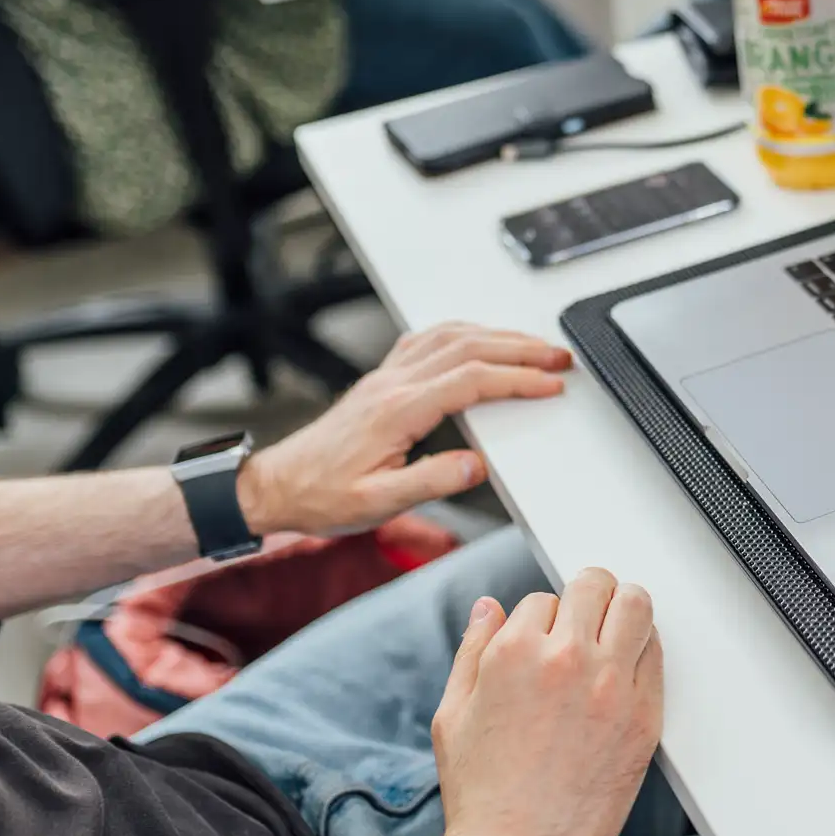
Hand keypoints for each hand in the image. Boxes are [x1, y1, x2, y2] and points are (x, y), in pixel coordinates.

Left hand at [239, 323, 572, 537]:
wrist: (277, 487)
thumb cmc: (322, 497)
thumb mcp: (378, 504)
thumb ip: (431, 482)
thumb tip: (476, 466)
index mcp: (397, 411)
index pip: (471, 381)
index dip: (517, 378)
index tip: (549, 384)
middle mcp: (392, 384)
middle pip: (468, 347)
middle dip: (521, 348)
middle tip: (558, 356)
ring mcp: (385, 376)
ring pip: (449, 336)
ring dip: (496, 334)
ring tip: (532, 344)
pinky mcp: (380, 379)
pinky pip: (426, 339)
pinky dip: (462, 331)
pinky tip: (478, 337)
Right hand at [432, 573, 663, 835]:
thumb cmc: (482, 795)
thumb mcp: (453, 715)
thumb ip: (474, 651)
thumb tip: (489, 609)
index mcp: (515, 653)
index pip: (543, 598)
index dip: (541, 620)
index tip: (544, 642)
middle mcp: (568, 660)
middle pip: (596, 584)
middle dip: (588, 597)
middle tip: (586, 620)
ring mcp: (612, 687)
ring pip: (638, 606)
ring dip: (625, 611)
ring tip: (614, 631)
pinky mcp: (645, 716)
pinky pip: (657, 655)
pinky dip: (644, 652)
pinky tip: (627, 670)